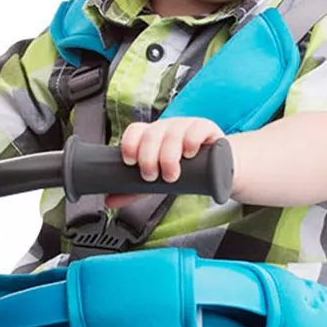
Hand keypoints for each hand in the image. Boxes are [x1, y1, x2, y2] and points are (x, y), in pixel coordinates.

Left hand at [107, 116, 221, 205]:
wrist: (217, 168)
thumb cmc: (185, 170)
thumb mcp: (158, 181)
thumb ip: (134, 190)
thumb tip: (109, 201)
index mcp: (151, 136)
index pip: (135, 131)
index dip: (129, 144)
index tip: (130, 162)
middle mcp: (167, 128)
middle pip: (152, 134)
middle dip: (148, 157)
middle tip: (152, 177)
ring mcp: (186, 126)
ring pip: (172, 133)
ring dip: (168, 156)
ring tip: (171, 174)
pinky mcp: (207, 129)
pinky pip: (197, 128)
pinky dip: (191, 140)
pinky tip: (189, 154)